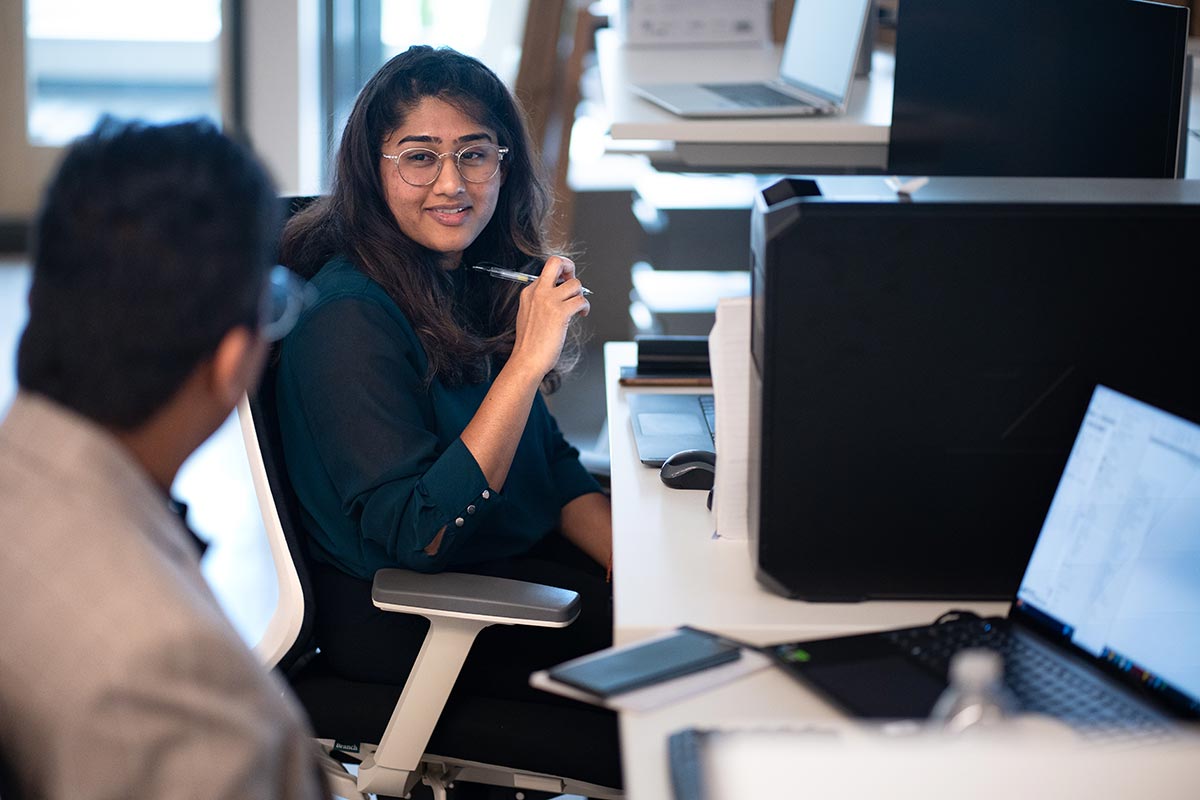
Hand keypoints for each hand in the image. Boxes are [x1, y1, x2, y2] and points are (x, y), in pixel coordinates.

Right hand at [509, 256, 589, 380]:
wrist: (527, 359)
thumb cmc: (530, 343)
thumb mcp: (528, 314)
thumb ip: (540, 301)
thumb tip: (561, 293)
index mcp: (529, 292)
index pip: (547, 270)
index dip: (561, 275)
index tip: (566, 284)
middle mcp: (538, 292)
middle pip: (556, 262)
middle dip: (569, 266)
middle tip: (573, 281)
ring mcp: (549, 301)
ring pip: (575, 284)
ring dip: (580, 295)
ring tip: (578, 307)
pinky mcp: (560, 312)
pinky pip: (581, 300)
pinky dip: (585, 307)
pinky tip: (582, 314)